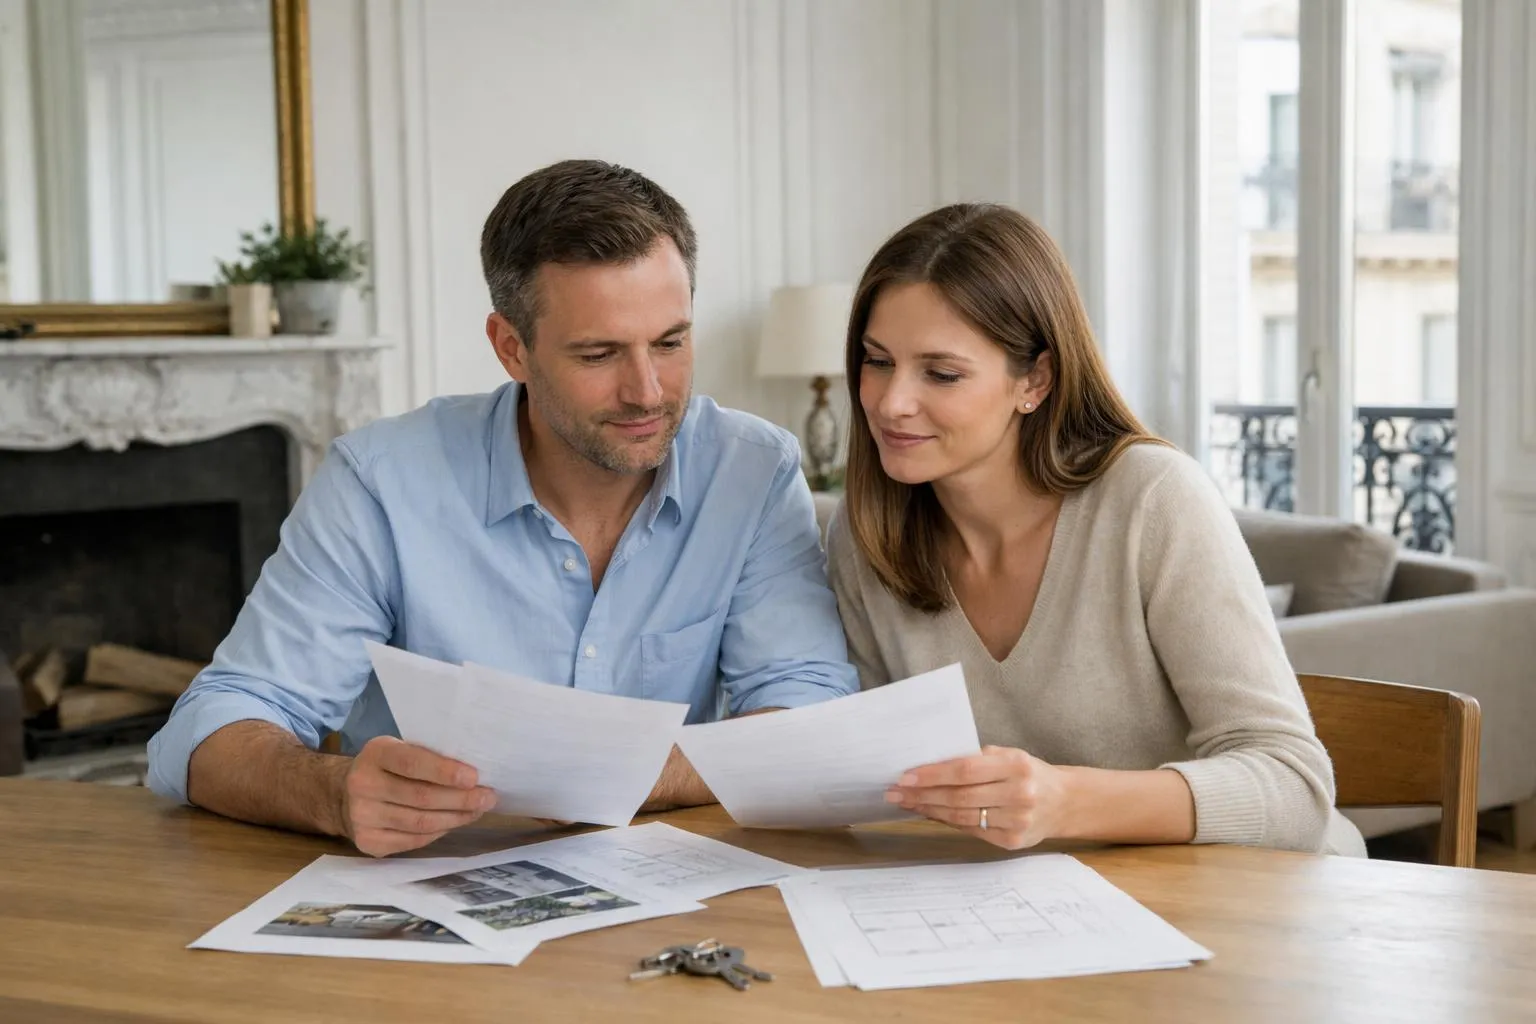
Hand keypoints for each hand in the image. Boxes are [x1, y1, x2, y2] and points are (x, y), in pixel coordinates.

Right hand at [338, 736, 496, 855]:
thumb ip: (428, 757)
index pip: (413, 764)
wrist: (342, 794)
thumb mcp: (399, 749)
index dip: (445, 772)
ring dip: (456, 818)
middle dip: (461, 799)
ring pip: (421, 823)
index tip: (474, 777)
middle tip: (488, 797)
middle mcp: (363, 785)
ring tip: (477, 811)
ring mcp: (363, 817)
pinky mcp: (368, 842)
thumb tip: (474, 775)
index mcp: (376, 754)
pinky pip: (414, 840)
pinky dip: (439, 832)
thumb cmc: (386, 767)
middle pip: (421, 797)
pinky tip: (454, 823)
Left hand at [885, 745, 1067, 850]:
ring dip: (929, 809)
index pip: (965, 770)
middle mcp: (1019, 794)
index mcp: (1016, 766)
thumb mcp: (1009, 755)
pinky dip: (947, 822)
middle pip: (960, 797)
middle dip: (923, 794)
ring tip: (906, 803)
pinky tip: (930, 813)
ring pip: (962, 817)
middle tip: (895, 792)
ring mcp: (1017, 821)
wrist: (1065, 801)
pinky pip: (971, 830)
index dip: (933, 774)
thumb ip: (975, 759)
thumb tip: (929, 765)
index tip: (905, 775)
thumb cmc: (1028, 773)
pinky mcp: (1012, 841)